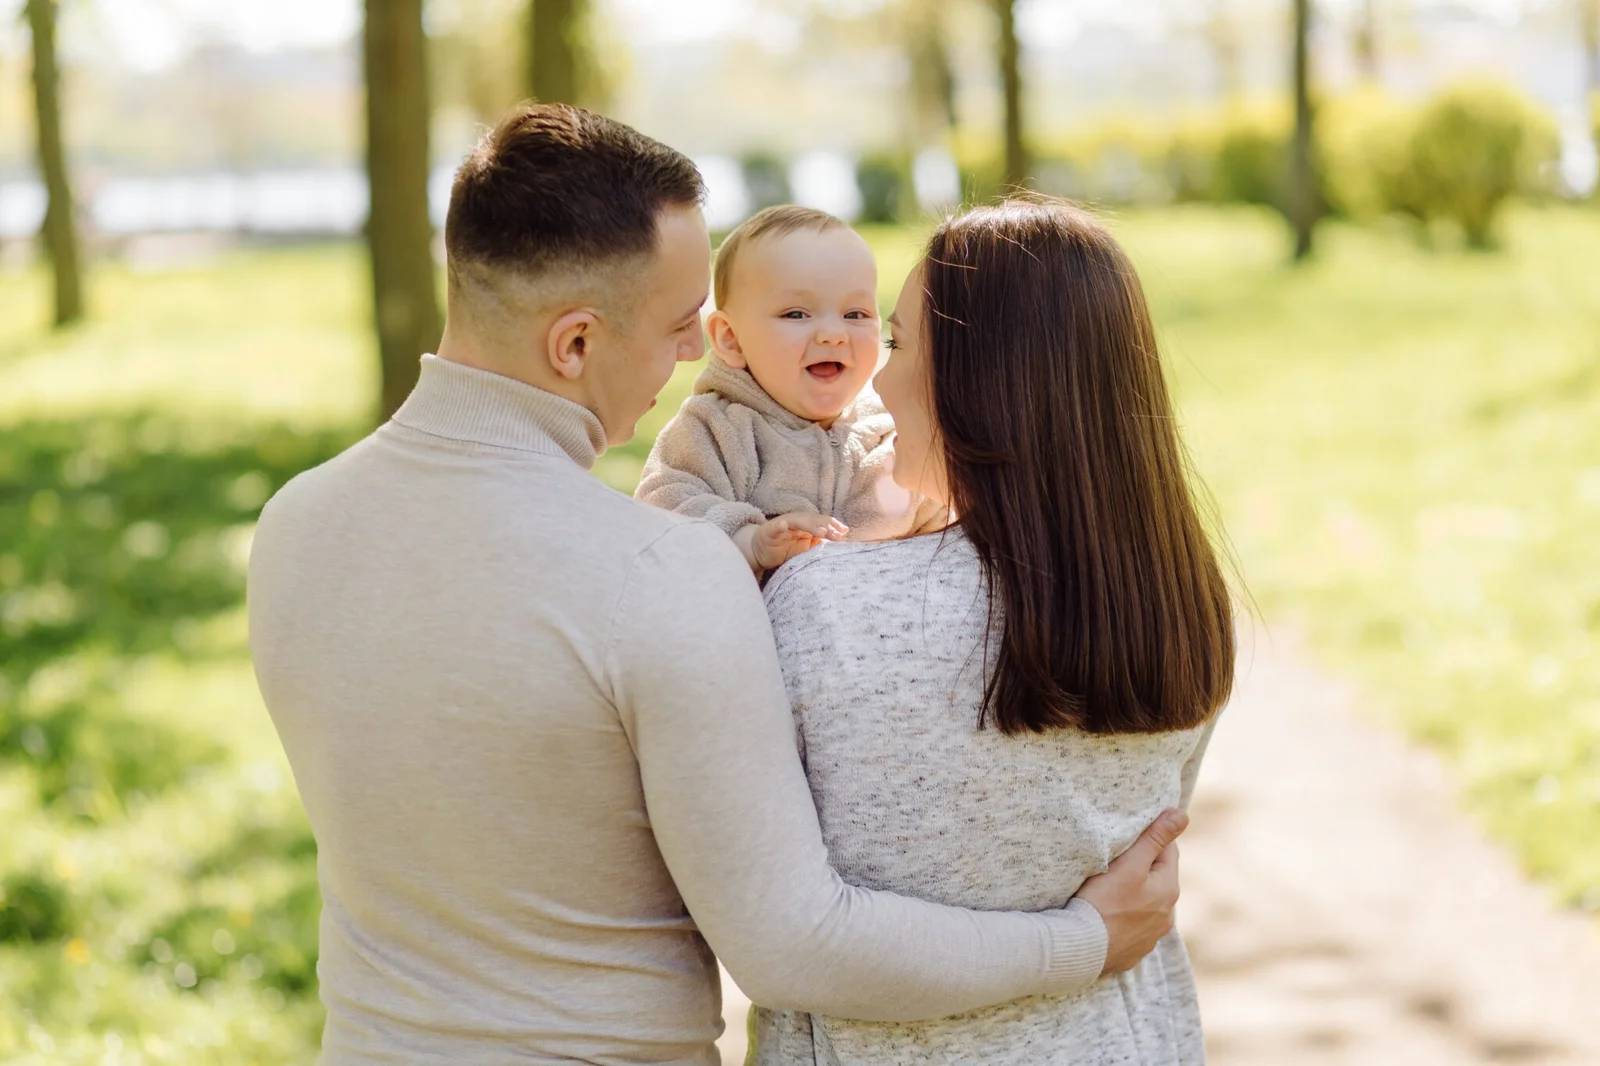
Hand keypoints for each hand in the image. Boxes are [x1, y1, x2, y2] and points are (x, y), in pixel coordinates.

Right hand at [738, 513, 847, 571]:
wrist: (760, 551)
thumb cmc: (784, 550)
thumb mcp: (805, 549)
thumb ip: (818, 545)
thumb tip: (837, 546)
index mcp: (807, 525)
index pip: (823, 522)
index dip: (834, 525)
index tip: (845, 532)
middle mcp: (796, 522)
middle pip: (813, 520)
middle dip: (827, 526)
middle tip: (838, 535)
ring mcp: (782, 525)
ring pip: (798, 521)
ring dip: (810, 525)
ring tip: (821, 532)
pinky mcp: (769, 531)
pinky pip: (775, 528)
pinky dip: (779, 526)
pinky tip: (783, 525)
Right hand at [1076, 809, 1186, 974]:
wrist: (1082, 949)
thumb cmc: (1103, 902)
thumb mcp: (1129, 865)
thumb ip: (1155, 838)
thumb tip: (1182, 815)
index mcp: (1169, 890)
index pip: (1168, 851)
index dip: (1150, 839)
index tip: (1129, 836)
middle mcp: (1167, 916)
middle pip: (1158, 878)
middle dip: (1143, 866)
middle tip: (1116, 859)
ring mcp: (1151, 937)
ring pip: (1147, 903)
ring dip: (1135, 893)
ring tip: (1110, 887)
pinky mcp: (1134, 951)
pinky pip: (1134, 927)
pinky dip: (1125, 917)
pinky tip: (1108, 914)